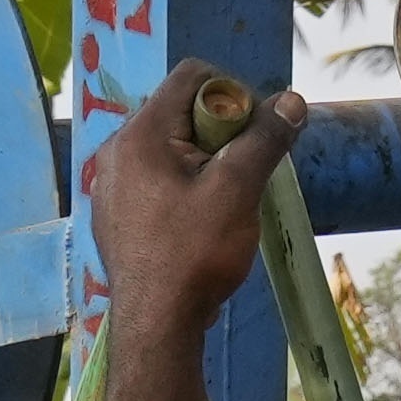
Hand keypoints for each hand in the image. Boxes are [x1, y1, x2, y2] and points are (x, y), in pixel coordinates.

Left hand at [80, 70, 303, 363]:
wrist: (157, 324)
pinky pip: (152, 179)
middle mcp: (116, 150)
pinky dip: (179, 186)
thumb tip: (291, 100)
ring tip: (221, 203)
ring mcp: (109, 184)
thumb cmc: (196, 253)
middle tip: (240, 173)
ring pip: (166, 148)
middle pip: (177, 111)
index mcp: (140, 133)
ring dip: (202, 161)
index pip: (190, 76)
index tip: (253, 134)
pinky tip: (195, 224)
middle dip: (218, 131)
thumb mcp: (238, 190)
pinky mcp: (113, 214)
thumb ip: (264, 139)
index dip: (232, 94)